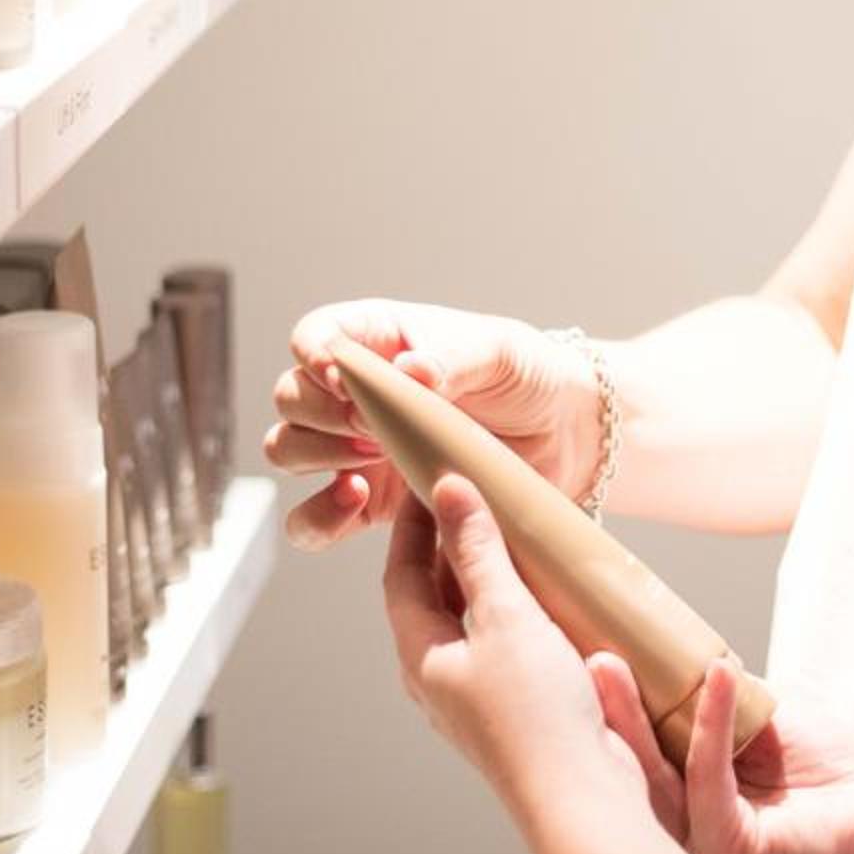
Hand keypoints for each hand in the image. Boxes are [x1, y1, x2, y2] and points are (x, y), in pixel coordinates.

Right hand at [268, 300, 600, 549]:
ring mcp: (358, 449)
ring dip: (317, 455)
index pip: (315, 334)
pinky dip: (319, 516)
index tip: (343, 377)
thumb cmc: (528, 379)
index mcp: (380, 340)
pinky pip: (312, 520)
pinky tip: (356, 499)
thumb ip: (451, 357)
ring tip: (374, 456)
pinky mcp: (371, 503)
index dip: (314, 353)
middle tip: (373, 424)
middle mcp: (357, 393)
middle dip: (322, 411)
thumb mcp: (499, 351)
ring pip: (289, 450)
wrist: (564, 440)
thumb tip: (409, 370)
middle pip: (291, 395)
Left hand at [382, 474, 653, 818]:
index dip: (412, 526)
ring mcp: (481, 699)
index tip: (427, 479)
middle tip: (473, 500)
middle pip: (434, 599)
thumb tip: (449, 491)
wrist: (582, 799)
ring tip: (513, 536)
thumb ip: (478, 552)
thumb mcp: (505, 617)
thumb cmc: (536, 714)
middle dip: (449, 547)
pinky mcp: (521, 711)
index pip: (401, 577)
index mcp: (422, 658)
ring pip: (473, 622)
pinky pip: (508, 645)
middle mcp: (443, 680)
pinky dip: (519, 609)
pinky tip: (550, 594)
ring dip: (488, 577)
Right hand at [589, 658, 853, 853]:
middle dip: (599, 710)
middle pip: (627, 767)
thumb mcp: (759, 719)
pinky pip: (709, 783)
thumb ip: (712, 699)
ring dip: (632, 717)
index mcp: (683, 803)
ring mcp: (706, 849)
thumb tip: (668, 652)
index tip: (574, 651)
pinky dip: (710, 726)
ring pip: (655, 779)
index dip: (603, 705)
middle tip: (577, 655)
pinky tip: (714, 677)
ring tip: (611, 664)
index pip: (627, 753)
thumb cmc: (836, 772)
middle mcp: (684, 832)